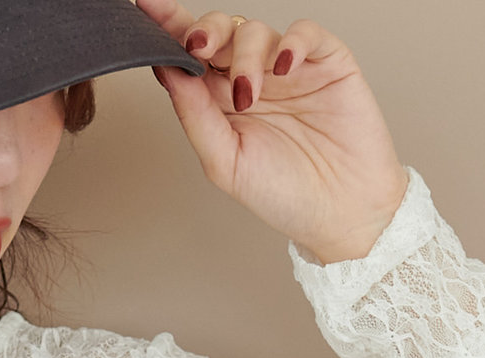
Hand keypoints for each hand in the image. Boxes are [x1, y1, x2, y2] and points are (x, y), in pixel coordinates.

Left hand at [139, 7, 409, 264]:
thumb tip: (165, 70)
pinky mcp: (326, 61)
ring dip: (246, 57)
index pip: (189, 56)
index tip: (144, 7)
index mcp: (219, 102)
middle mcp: (250, 78)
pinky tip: (284, 67)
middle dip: (204, 32)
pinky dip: (292, 42)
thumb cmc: (283, 193)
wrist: (340, 211)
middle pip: (218, 32)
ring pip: (255, 30)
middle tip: (198, 47)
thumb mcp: (225, 162)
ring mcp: (287, 68)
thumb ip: (194, 115)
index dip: (167, 28)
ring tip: (250, 94)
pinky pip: (305, 32)